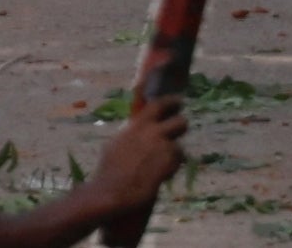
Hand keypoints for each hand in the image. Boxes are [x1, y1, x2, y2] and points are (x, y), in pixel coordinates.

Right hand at [97, 94, 188, 210]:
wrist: (116, 189)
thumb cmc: (110, 168)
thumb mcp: (117, 143)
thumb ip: (131, 134)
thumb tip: (134, 130)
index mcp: (137, 124)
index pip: (159, 104)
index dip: (171, 102)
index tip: (178, 101)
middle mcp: (153, 132)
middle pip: (180, 122)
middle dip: (181, 126)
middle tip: (178, 131)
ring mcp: (163, 147)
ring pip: (179, 146)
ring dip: (174, 154)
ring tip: (163, 163)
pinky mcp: (170, 163)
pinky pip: (177, 163)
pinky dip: (172, 168)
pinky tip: (160, 175)